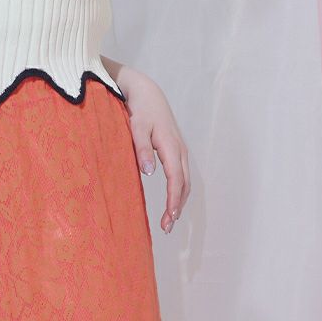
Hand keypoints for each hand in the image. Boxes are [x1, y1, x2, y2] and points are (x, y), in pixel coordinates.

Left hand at [117, 67, 190, 233]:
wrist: (148, 92)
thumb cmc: (140, 109)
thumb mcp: (136, 126)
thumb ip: (142, 149)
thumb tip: (150, 173)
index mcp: (171, 146)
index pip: (176, 179)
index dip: (173, 200)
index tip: (169, 218)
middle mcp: (180, 150)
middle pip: (184, 184)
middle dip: (177, 206)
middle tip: (167, 227)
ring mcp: (180, 150)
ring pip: (185, 181)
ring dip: (179, 201)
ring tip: (169, 220)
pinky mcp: (176, 150)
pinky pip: (181, 175)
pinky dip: (178, 191)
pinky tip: (171, 201)